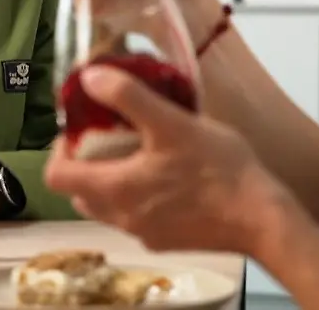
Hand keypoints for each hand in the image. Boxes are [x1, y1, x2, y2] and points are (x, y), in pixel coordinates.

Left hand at [44, 65, 291, 254]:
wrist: (261, 219)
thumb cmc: (217, 168)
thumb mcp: (172, 122)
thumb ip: (128, 97)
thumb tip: (89, 77)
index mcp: (114, 190)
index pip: (56, 176)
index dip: (60, 149)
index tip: (81, 128)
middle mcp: (121, 218)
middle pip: (79, 192)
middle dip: (86, 163)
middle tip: (110, 136)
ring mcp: (144, 234)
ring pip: (107, 206)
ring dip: (111, 179)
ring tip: (141, 152)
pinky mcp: (166, 241)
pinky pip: (135, 217)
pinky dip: (137, 196)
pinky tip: (169, 176)